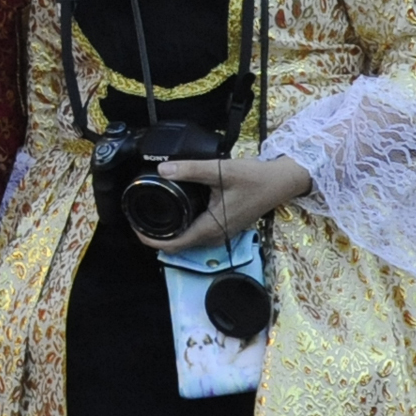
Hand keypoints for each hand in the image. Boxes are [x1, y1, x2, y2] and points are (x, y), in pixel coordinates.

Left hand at [135, 156, 312, 251]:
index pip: (175, 245)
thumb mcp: (220, 170)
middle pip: (178, 246)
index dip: (152, 240)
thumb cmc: (254, 177)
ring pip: (188, 241)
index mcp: (211, 228)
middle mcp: (215, 236)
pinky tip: (174, 211)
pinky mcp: (224, 227)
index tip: (135, 228)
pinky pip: (197, 234)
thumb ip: (191, 169)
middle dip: (156, 237)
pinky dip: (182, 228)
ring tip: (150, 215)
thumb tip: (163, 169)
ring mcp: (221, 234)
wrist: (280, 182)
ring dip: (169, 233)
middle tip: (137, 218)